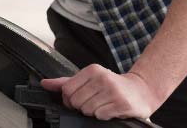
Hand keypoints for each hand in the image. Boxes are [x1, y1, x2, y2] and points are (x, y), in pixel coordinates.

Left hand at [40, 64, 160, 119]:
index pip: (67, 90)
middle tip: (93, 103)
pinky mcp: (122, 104)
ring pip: (87, 110)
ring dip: (93, 112)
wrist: (141, 91)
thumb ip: (66, 82)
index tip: (78, 100)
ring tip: (103, 105)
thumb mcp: (89, 79)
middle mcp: (102, 78)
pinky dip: (103, 116)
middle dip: (82, 106)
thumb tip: (45, 83)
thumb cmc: (112, 85)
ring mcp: (113, 90)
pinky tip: (110, 110)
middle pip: (76, 101)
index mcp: (92, 70)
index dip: (69, 100)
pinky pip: (101, 115)